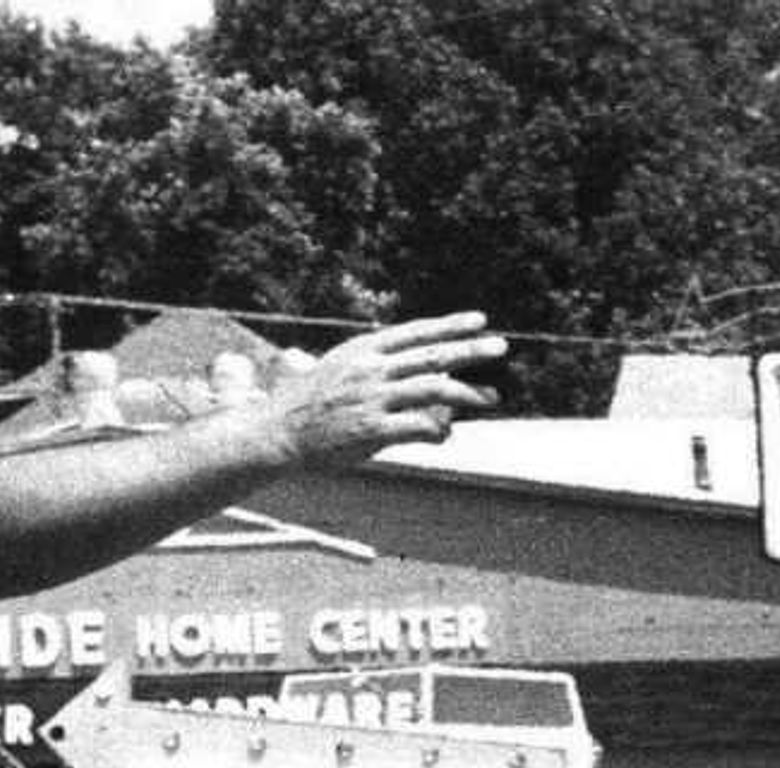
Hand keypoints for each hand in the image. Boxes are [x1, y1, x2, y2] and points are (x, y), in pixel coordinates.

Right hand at [272, 313, 508, 463]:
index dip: (449, 325)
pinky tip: (446, 435)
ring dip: (467, 392)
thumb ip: (383, 371)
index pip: (416, 331)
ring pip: (432, 388)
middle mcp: (370, 368)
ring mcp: (371, 397)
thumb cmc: (313, 404)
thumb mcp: (344, 372)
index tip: (479, 320)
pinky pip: (418, 426)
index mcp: (363, 349)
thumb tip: (421, 375)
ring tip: (493, 397)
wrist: (278, 432)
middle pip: (431, 353)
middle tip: (501, 346)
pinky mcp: (370, 429)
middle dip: (470, 349)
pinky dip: (439, 430)